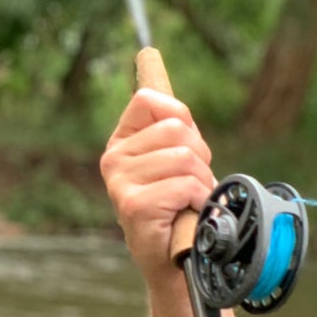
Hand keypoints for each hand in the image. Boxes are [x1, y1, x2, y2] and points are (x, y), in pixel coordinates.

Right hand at [99, 86, 215, 286]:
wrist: (178, 261)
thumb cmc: (182, 207)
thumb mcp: (179, 157)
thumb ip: (172, 121)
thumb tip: (147, 55)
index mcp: (123, 141)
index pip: (151, 99)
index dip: (181, 116)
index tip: (188, 143)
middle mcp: (114, 158)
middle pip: (178, 130)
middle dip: (200, 157)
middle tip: (192, 184)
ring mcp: (120, 182)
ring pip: (186, 158)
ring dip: (202, 183)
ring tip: (189, 202)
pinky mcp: (133, 205)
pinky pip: (185, 185)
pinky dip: (198, 200)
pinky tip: (186, 215)